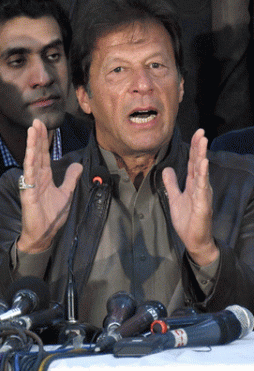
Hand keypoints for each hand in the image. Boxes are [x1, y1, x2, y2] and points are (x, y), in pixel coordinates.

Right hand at [17, 119, 82, 253]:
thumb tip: (77, 165)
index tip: (43, 126)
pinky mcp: (28, 192)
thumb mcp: (66, 193)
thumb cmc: (51, 216)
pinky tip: (30, 152)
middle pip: (37, 153)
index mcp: (44, 177)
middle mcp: (36, 177)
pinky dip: (30, 163)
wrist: (43, 234)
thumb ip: (70, 179)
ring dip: (32, 145)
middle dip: (36, 137)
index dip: (43, 140)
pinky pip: (29, 175)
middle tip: (36, 121)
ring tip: (32, 130)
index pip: (43, 155)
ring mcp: (31, 183)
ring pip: (32, 160)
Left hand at [162, 128, 218, 265]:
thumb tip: (166, 169)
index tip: (196, 133)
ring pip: (202, 171)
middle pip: (198, 163)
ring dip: (202, 156)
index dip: (194, 148)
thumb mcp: (175, 198)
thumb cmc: (187, 219)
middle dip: (199, 147)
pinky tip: (203, 163)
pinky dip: (202, 174)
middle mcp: (199, 186)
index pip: (193, 162)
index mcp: (193, 184)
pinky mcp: (203, 203)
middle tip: (201, 131)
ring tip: (203, 141)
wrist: (193, 239)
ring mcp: (202, 194)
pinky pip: (202, 187)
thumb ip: (171, 183)